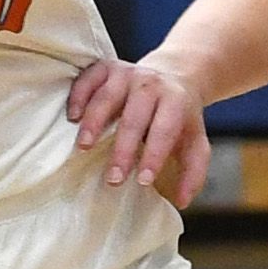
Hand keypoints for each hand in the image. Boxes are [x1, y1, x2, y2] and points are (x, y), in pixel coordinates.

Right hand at [66, 56, 212, 207]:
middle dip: (123, 148)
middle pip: (135, 116)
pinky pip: (89, 78)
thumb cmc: (179, 118)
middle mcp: (151, 83)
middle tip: (113, 178)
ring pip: (108, 95)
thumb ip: (193, 172)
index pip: (164, 129)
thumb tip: (182, 201)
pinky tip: (72, 117)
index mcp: (175, 101)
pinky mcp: (106, 66)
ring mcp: (126, 72)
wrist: (174, 74)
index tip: (143, 181)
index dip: (154, 155)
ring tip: (84, 147)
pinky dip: (79, 96)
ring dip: (94, 121)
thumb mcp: (194, 142)